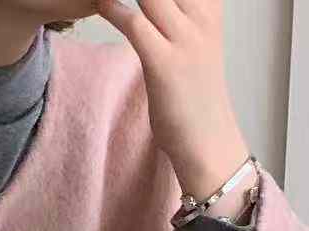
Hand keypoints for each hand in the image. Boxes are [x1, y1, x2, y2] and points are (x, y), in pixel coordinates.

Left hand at [93, 0, 250, 200]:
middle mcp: (201, 16)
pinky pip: (134, 22)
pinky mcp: (164, 62)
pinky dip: (113, 7)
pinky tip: (98, 1)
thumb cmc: (195, 96)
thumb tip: (154, 7)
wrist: (207, 140)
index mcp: (210, 8)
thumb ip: (179, 17)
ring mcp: (185, 38)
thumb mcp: (195, 45)